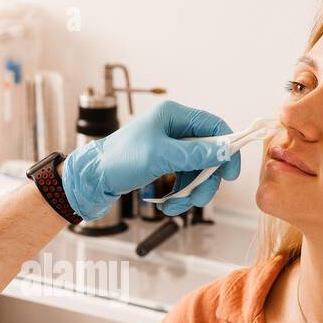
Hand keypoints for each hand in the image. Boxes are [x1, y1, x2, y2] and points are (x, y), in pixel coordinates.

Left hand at [60, 100, 239, 219]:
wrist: (92, 179)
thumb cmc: (119, 160)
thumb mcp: (159, 156)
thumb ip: (194, 153)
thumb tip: (224, 151)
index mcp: (173, 116)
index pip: (213, 126)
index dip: (227, 148)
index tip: (231, 173)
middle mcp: (174, 129)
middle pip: (208, 154)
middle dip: (205, 180)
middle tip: (199, 198)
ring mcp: (169, 148)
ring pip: (197, 171)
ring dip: (191, 192)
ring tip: (175, 206)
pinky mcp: (163, 164)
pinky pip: (183, 180)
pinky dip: (179, 195)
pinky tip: (167, 205)